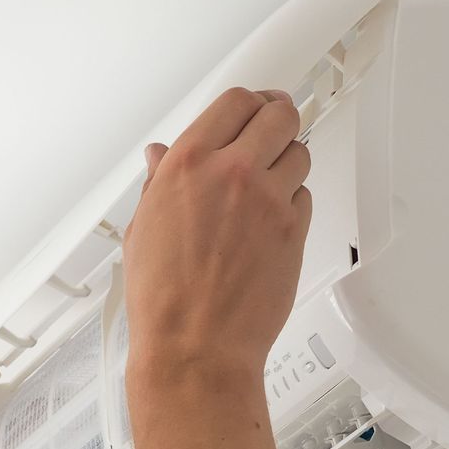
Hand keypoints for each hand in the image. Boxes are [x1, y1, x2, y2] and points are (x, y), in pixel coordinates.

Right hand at [123, 87, 312, 382]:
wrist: (195, 346)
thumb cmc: (164, 299)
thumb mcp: (143, 228)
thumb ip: (159, 182)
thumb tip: (161, 157)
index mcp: (188, 164)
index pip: (234, 101)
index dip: (249, 101)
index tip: (255, 107)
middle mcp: (232, 173)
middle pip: (279, 115)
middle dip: (279, 117)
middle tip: (276, 127)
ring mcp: (269, 200)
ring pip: (299, 153)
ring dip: (288, 161)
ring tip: (272, 181)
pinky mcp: (294, 230)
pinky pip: (305, 195)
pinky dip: (293, 200)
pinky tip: (273, 219)